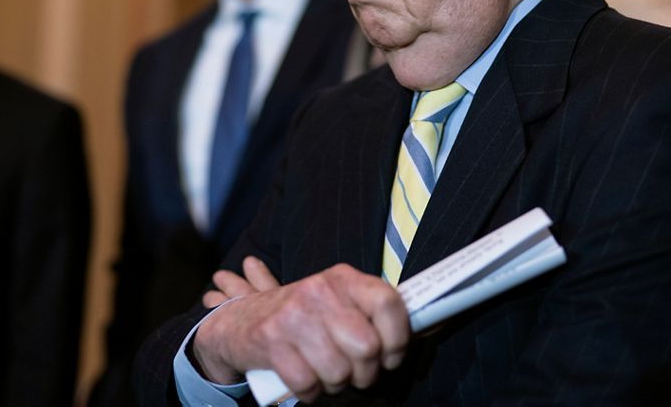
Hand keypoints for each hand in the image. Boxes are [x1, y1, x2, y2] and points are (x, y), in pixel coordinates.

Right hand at [191, 263, 408, 400]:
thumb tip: (432, 324)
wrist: (238, 322)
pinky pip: (308, 385)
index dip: (398, 338)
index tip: (391, 356)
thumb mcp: (337, 302)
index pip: (388, 303)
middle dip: (366, 371)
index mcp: (343, 278)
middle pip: (367, 347)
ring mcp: (293, 315)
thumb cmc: (302, 318)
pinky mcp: (271, 340)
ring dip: (336, 383)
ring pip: (339, 371)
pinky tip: (305, 380)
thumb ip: (372, 312)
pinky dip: (310, 393)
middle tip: (357, 372)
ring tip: (327, 373)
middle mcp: (319, 290)